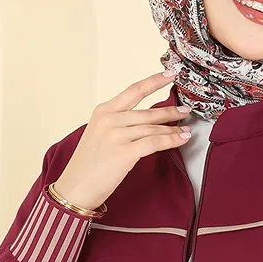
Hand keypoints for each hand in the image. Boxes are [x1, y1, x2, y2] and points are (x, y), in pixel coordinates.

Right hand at [51, 69, 192, 210]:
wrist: (76, 187)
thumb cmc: (89, 165)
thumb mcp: (99, 134)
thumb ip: (118, 123)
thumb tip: (146, 120)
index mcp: (103, 111)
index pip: (134, 90)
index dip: (155, 81)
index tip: (171, 73)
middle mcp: (109, 119)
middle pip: (148, 111)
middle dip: (171, 111)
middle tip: (186, 110)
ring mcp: (116, 135)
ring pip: (153, 127)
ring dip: (173, 128)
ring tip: (186, 130)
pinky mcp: (124, 152)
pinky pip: (154, 142)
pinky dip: (171, 140)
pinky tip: (181, 139)